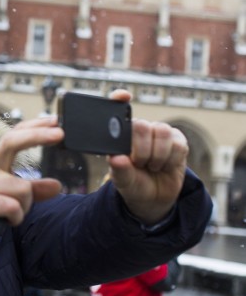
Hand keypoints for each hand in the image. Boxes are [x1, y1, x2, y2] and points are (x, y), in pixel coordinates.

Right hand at [0, 116, 63, 248]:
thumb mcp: (9, 195)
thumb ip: (33, 190)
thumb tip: (57, 186)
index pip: (13, 136)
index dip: (34, 127)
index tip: (55, 121)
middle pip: (12, 142)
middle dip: (37, 136)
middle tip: (60, 134)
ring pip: (23, 189)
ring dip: (24, 207)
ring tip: (10, 215)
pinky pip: (12, 207)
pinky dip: (15, 217)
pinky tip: (5, 221)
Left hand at [106, 90, 187, 224]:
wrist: (154, 198)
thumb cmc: (134, 185)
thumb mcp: (123, 182)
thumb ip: (120, 171)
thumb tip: (117, 159)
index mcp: (120, 136)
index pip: (117, 110)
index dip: (119, 99)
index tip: (123, 96)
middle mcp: (139, 130)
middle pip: (141, 125)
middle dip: (141, 149)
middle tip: (139, 164)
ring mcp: (159, 133)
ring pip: (162, 132)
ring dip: (157, 156)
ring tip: (151, 166)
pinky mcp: (177, 140)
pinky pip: (178, 144)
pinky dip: (171, 160)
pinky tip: (165, 166)